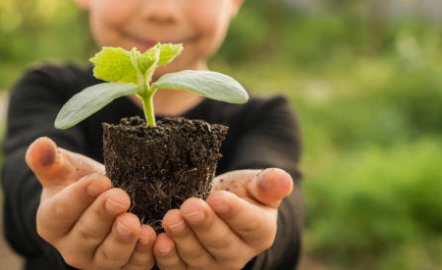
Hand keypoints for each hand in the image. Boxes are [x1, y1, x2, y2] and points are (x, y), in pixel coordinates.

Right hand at [26, 137, 155, 269]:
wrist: (102, 200)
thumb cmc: (79, 182)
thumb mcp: (63, 168)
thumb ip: (49, 159)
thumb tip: (41, 145)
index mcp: (51, 222)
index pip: (62, 211)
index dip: (80, 196)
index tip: (100, 180)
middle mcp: (71, 247)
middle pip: (86, 235)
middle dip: (104, 216)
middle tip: (120, 197)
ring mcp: (97, 260)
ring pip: (109, 256)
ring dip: (123, 240)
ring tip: (135, 223)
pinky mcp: (122, 267)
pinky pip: (132, 266)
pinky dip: (143, 254)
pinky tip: (152, 237)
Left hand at [153, 168, 292, 269]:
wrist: (217, 206)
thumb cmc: (239, 193)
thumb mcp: (254, 183)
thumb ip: (268, 183)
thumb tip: (284, 180)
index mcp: (260, 232)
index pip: (250, 225)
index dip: (234, 213)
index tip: (218, 198)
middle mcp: (238, 255)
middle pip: (222, 245)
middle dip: (204, 226)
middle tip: (189, 207)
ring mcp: (212, 265)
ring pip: (197, 259)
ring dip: (182, 240)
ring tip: (171, 219)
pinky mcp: (188, 268)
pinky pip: (176, 268)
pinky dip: (166, 257)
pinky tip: (158, 241)